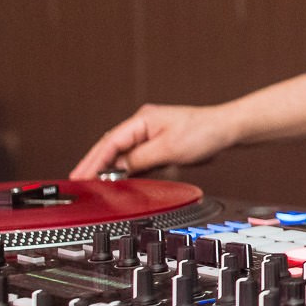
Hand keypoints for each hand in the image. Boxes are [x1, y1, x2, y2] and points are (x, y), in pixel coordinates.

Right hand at [70, 104, 227, 178]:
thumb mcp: (168, 149)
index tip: (80, 176)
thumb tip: (117, 169)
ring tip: (94, 184)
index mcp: (142, 120)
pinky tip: (120, 181)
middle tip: (78, 182)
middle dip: (95, 165)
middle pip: (112, 148)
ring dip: (111, 169)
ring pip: (123, 155)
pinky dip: (128, 170)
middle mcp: (143, 126)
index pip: (110, 142)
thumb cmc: (204, 132)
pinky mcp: (159, 146)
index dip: (93, 161)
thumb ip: (140, 159)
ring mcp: (151, 136)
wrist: (227, 130)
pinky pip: (138, 160)